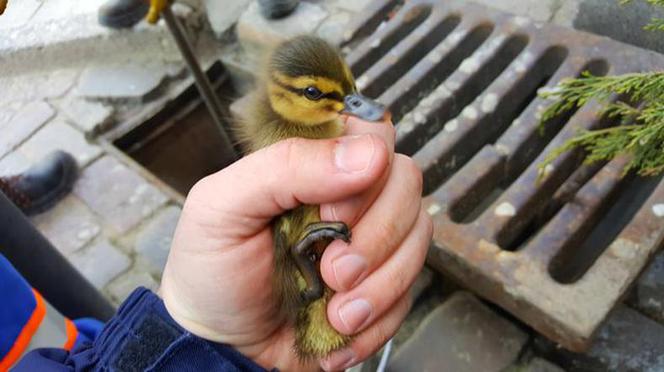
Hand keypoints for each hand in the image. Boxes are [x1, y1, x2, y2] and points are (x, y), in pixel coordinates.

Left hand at [160, 116, 431, 370]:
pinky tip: (340, 328)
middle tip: (333, 269)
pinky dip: (378, 319)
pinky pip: (410, 292)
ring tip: (335, 311)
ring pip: (418, 238)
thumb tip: (368, 153)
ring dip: (381, 284)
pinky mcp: (381, 287)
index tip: (333, 211)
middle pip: (407, 182)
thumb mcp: (223, 207)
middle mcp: (348, 196)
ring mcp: (369, 242)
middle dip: (377, 236)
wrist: (220, 347)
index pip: (372, 133)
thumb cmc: (211, 271)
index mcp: (310, 165)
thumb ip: (285, 167)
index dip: (367, 168)